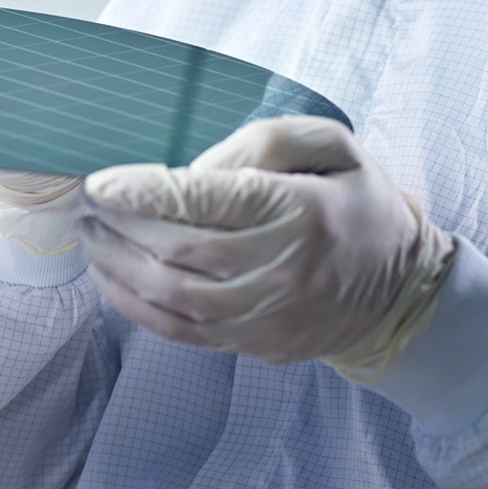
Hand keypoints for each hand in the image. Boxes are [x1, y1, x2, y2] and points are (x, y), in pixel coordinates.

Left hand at [78, 116, 455, 376]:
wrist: (403, 290)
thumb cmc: (357, 201)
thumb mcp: (331, 146)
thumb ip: (264, 142)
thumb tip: (196, 168)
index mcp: (300, 211)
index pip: (206, 201)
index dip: (143, 191)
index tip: (97, 182)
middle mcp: (282, 269)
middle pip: (179, 249)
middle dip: (120, 224)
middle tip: (84, 202)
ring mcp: (270, 315)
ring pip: (173, 296)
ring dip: (119, 265)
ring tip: (90, 236)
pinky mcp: (259, 345)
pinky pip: (184, 333)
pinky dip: (137, 308)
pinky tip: (111, 280)